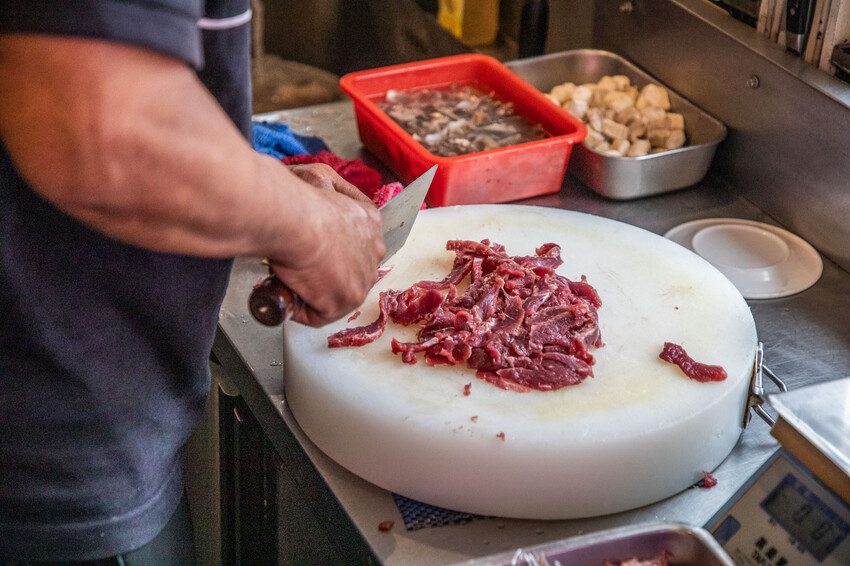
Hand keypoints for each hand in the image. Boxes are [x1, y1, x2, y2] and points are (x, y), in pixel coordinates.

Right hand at [268, 164, 383, 326]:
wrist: (294, 220)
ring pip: (338, 293)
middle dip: (327, 271)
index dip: (333, 247)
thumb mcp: (320, 177)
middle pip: (351, 269)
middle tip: (300, 264)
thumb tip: (321, 195)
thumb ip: (328, 189)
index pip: (357, 240)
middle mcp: (373, 252)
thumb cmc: (303, 199)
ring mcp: (362, 279)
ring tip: (292, 279)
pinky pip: (320, 314)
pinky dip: (301, 308)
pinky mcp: (345, 300)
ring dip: (315, 291)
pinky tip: (289, 293)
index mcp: (370, 221)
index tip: (313, 248)